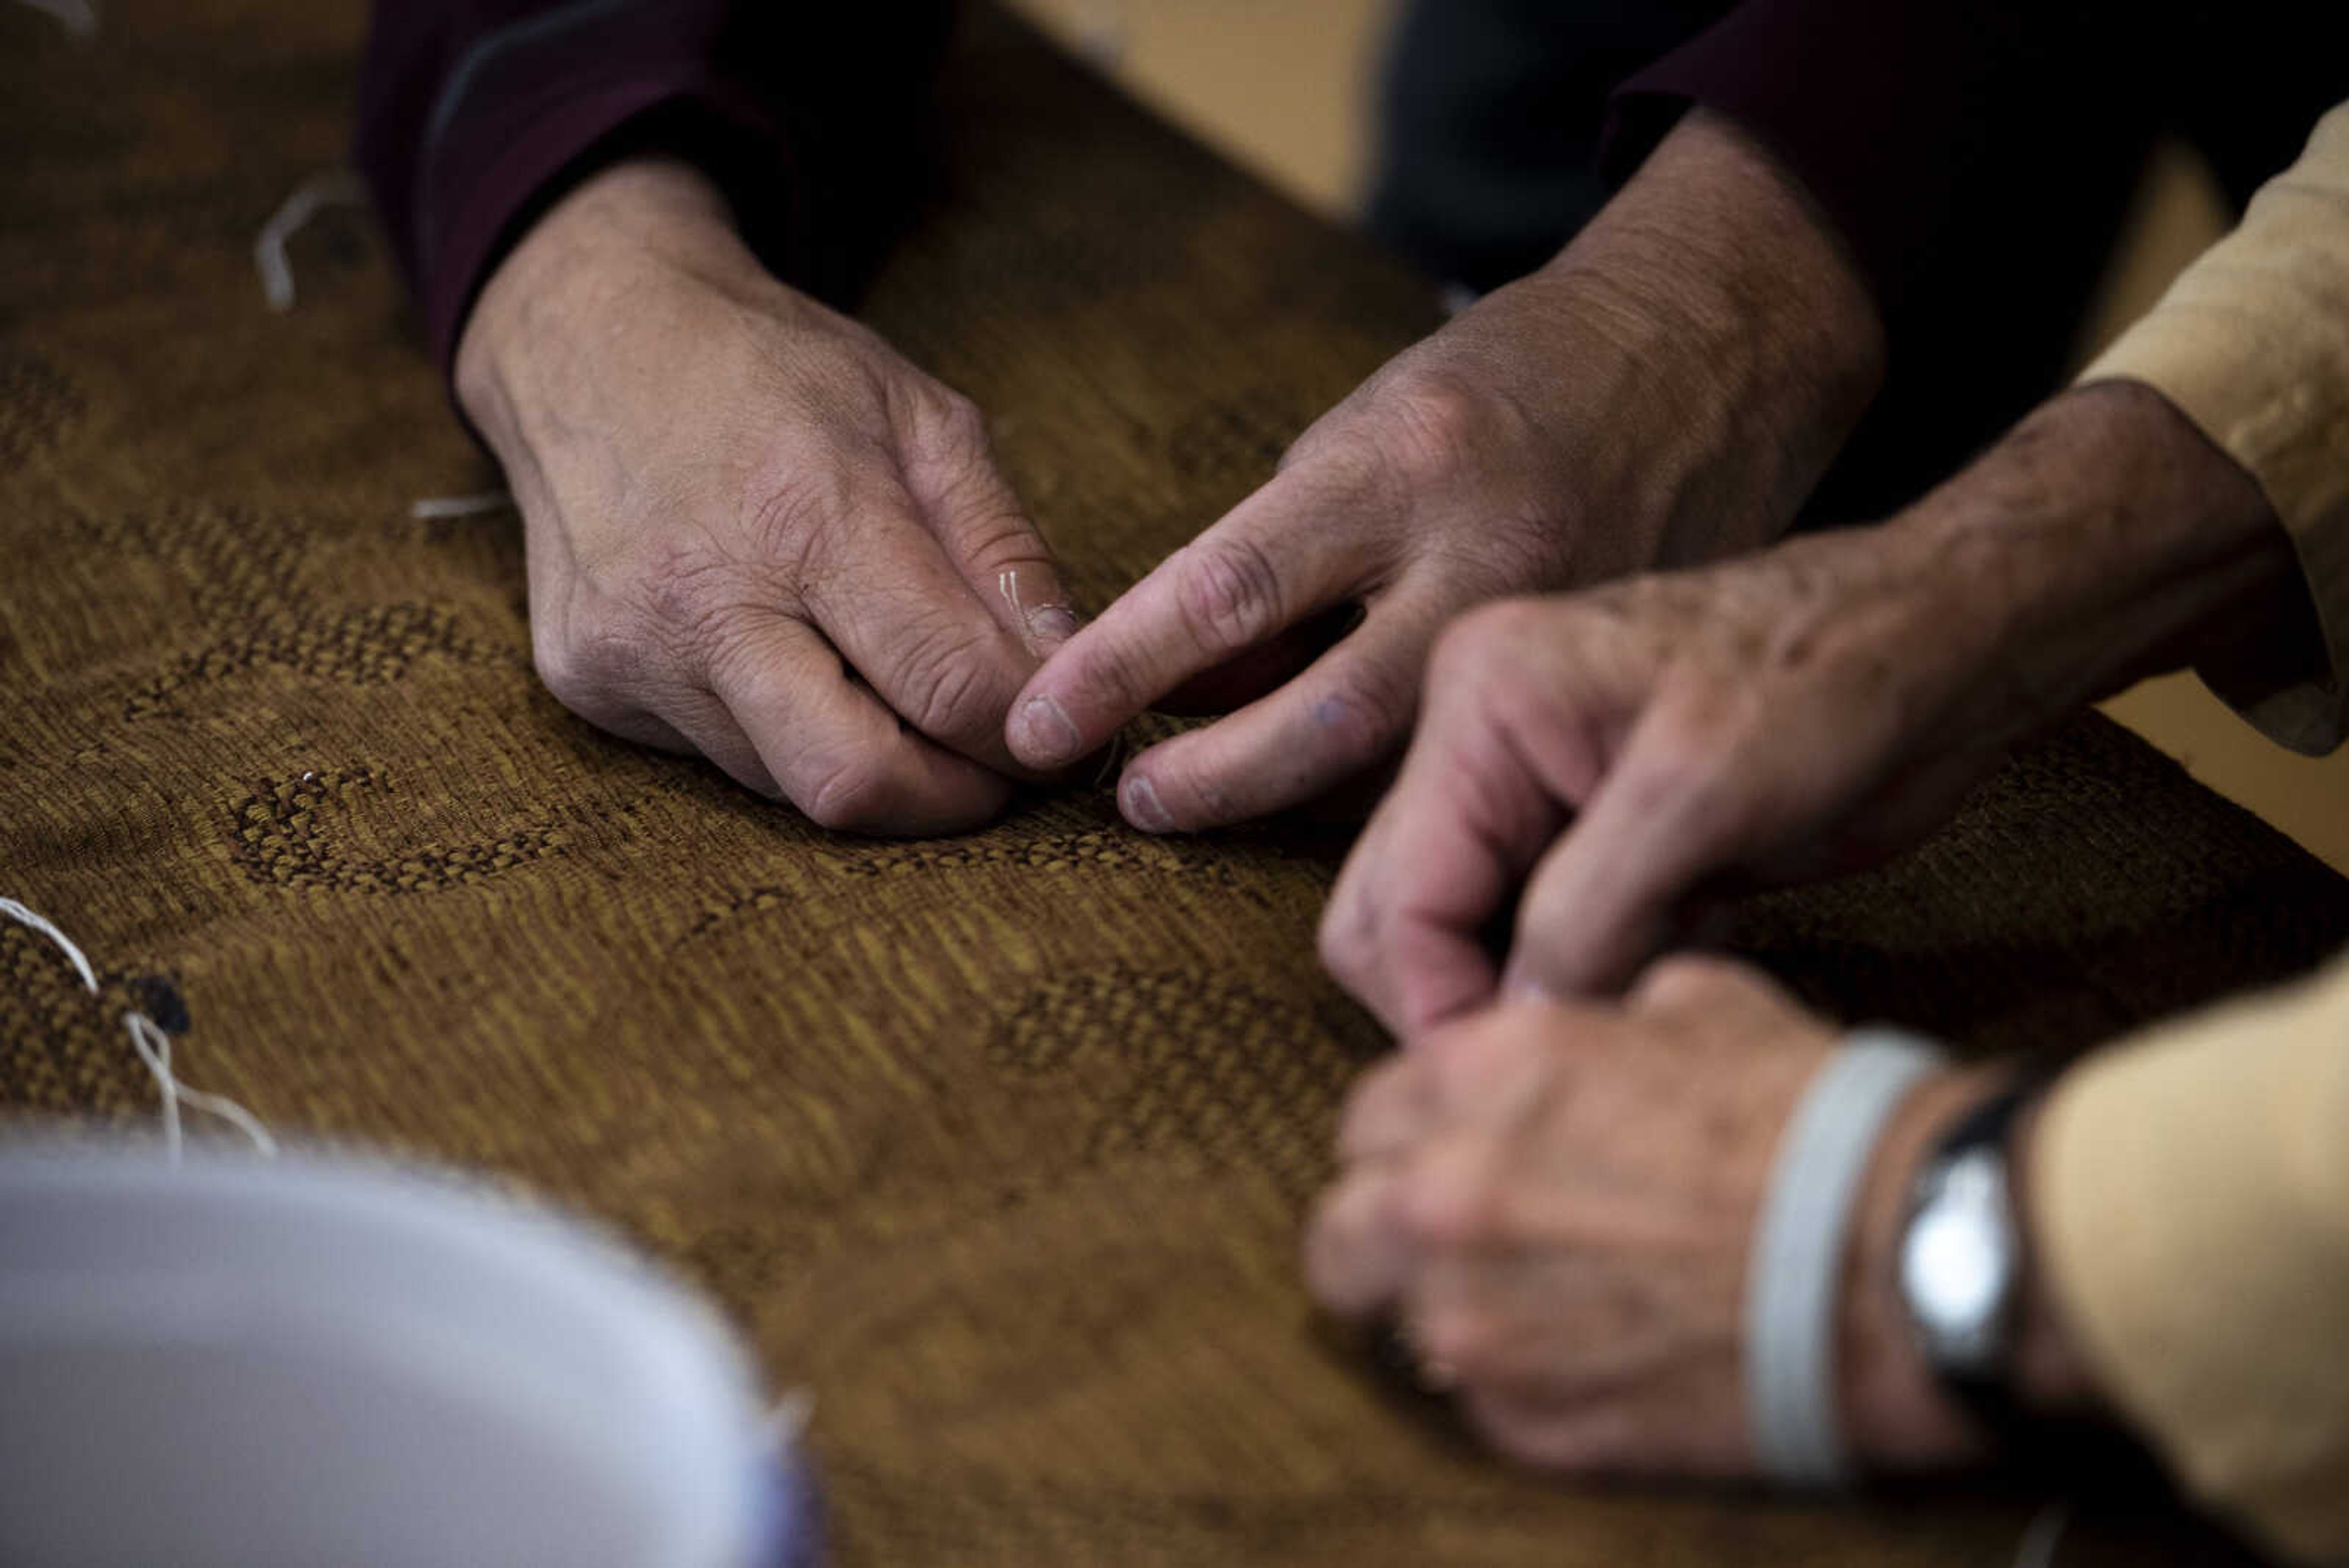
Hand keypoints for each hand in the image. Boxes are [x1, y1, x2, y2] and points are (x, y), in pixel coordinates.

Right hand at [456, 158, 1080, 833]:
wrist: (588, 337)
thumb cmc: (773, 371)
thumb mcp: (923, 415)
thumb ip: (1003, 549)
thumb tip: (1068, 672)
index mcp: (805, 512)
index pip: (947, 683)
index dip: (1027, 732)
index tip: (1062, 732)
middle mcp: (703, 597)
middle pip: (857, 782)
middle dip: (953, 797)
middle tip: (997, 759)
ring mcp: (632, 652)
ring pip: (793, 788)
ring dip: (877, 766)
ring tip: (902, 695)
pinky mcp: (588, 686)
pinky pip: (725, 762)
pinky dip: (792, 738)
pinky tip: (799, 665)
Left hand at [1005, 109, 1885, 833]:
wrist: (1705, 355)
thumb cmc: (1503, 386)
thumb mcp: (1360, 436)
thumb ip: (1273, 568)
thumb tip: (1175, 693)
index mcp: (1399, 470)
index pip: (1227, 589)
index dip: (1119, 670)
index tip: (1036, 727)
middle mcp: (1482, 563)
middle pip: (1322, 720)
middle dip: (1210, 780)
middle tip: (1130, 803)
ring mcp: (1555, 634)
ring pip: (1405, 769)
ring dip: (1294, 805)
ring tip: (1217, 806)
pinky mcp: (1600, 681)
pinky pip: (1480, 766)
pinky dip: (1398, 798)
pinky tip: (1345, 811)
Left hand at [1306, 957, 2015, 1475]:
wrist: (1904, 1257)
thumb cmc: (1817, 1124)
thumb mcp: (1701, 1005)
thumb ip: (1595, 1022)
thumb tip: (1585, 1033)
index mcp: (1482, 1075)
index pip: (1370, 1111)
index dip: (1414, 1135)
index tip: (1450, 1154)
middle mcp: (1448, 1191)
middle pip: (1342, 1218)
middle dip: (1388, 1223)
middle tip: (1454, 1238)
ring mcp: (1473, 1316)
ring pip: (1384, 1315)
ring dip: (1433, 1304)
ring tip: (1515, 1304)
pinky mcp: (1522, 1419)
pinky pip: (1468, 1399)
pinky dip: (1508, 1380)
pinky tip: (1582, 1357)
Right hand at [1322, 382, 2298, 1032]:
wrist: (1939, 648)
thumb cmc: (1832, 678)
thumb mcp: (1703, 795)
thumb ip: (1585, 913)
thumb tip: (1511, 1027)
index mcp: (1478, 704)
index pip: (1397, 896)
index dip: (1440, 1003)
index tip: (1513, 1082)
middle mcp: (1484, 744)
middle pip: (1404, 920)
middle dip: (1473, 1000)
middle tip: (1571, 1055)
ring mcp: (1536, 792)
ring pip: (1476, 939)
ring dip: (1543, 991)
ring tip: (1647, 989)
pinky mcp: (1596, 838)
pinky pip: (1549, 940)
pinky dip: (1599, 975)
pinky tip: (1684, 950)